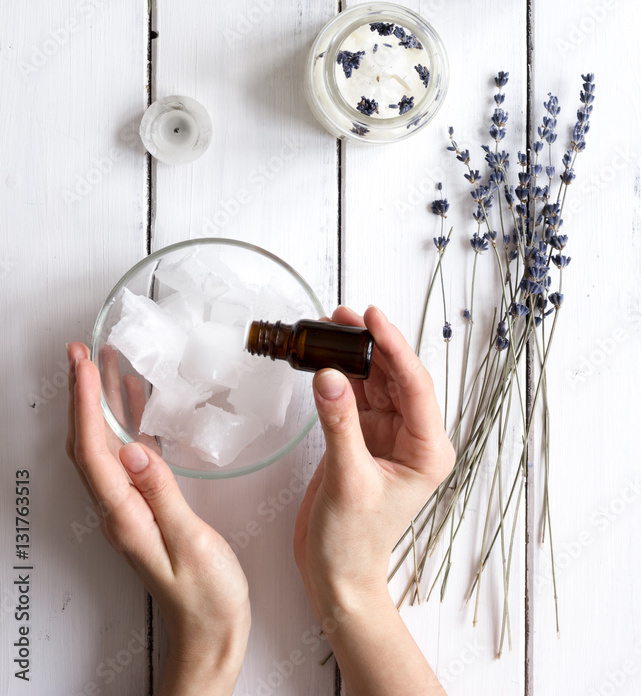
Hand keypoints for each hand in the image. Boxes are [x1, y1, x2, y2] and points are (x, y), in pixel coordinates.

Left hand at [66, 343, 249, 695]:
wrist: (209, 638)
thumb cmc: (206, 599)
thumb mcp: (191, 544)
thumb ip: (162, 495)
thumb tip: (135, 449)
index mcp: (125, 515)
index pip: (94, 449)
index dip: (85, 402)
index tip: (83, 363)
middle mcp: (118, 511)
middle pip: (86, 442)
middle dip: (80, 394)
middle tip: (81, 353)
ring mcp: (128, 510)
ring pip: (102, 447)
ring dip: (99, 404)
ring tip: (104, 366)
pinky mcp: (143, 510)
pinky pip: (123, 457)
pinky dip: (123, 424)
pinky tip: (136, 407)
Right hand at [294, 305, 454, 620]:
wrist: (336, 576)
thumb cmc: (354, 543)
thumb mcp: (348, 480)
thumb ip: (339, 425)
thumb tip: (330, 376)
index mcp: (428, 451)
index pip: (415, 385)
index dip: (394, 347)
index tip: (373, 318)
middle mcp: (414, 440)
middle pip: (397, 377)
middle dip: (373, 345)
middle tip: (345, 316)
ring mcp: (389, 438)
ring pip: (377, 383)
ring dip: (356, 357)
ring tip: (332, 328)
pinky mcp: (364, 439)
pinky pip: (356, 397)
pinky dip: (341, 377)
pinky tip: (325, 359)